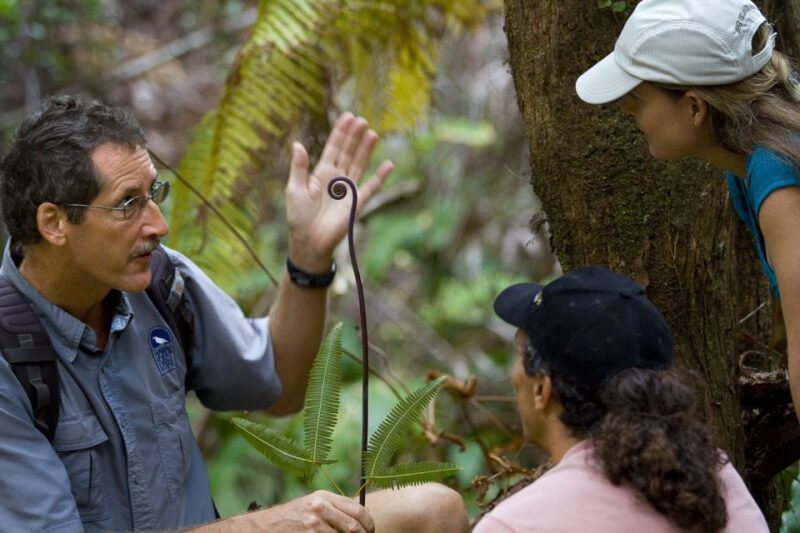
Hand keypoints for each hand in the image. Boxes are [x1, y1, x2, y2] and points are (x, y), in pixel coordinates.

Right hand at [252, 490, 374, 531]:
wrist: (265, 527)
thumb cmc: (292, 517)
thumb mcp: (313, 505)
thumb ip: (335, 509)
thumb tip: (363, 517)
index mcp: (325, 497)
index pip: (358, 510)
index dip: (369, 524)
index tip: (371, 531)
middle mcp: (321, 508)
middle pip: (355, 528)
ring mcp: (314, 525)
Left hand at [285, 112, 392, 271]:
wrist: (309, 242)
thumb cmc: (298, 217)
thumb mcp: (294, 189)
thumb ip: (299, 167)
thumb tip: (297, 144)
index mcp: (321, 173)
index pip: (333, 148)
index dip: (341, 132)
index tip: (348, 117)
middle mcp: (337, 178)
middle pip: (349, 153)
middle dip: (355, 137)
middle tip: (362, 120)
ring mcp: (348, 190)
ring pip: (360, 164)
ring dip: (366, 150)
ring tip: (372, 133)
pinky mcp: (358, 203)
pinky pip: (372, 187)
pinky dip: (381, 177)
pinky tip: (389, 165)